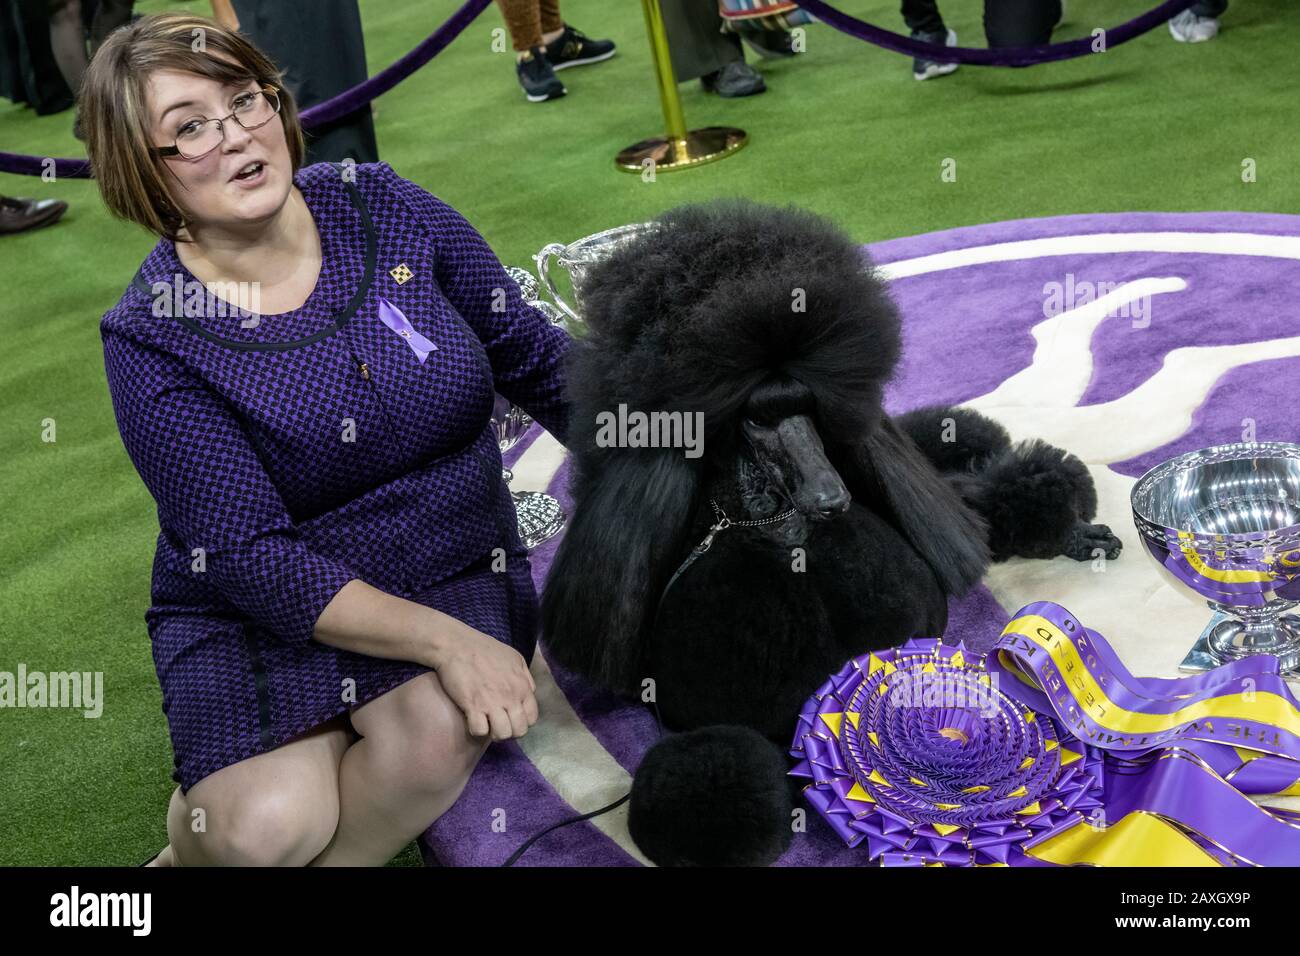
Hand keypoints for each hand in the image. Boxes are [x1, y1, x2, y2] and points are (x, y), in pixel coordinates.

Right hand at [427, 618, 538, 740]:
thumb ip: (525, 677)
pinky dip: (476, 730)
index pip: (532, 718)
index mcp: (522, 686)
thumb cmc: (485, 649)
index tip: (511, 717)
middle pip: (519, 731)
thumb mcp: (514, 658)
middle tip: (498, 724)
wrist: (457, 645)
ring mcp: (492, 703)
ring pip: (502, 734)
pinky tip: (473, 720)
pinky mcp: (472, 706)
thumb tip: (530, 692)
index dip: (522, 722)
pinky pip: (480, 731)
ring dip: (494, 734)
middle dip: (509, 731)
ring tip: (487, 724)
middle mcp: (511, 697)